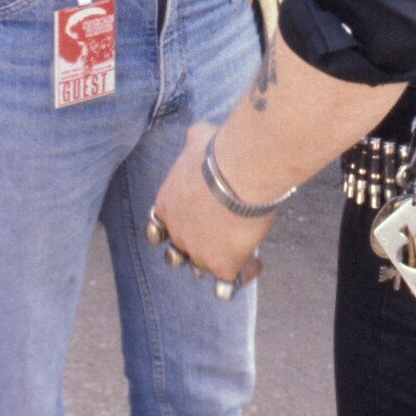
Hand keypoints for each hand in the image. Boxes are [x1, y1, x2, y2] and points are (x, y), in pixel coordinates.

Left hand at [151, 123, 272, 285]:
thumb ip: (195, 141)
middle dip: (193, 247)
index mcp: (166, 205)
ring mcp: (198, 253)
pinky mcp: (222, 266)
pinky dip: (244, 272)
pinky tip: (256, 261)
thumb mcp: (199, 138)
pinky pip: (230, 282)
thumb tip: (200, 133)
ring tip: (236, 250)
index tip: (191, 219)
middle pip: (178, 251)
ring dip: (215, 262)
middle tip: (213, 237)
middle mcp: (176, 233)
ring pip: (201, 268)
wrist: (238, 173)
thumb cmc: (218, 152)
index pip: (159, 226)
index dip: (173, 226)